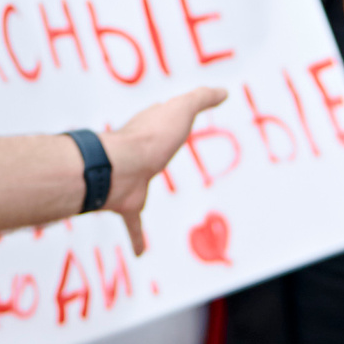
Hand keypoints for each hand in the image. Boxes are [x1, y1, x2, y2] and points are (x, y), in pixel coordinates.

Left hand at [99, 87, 228, 253]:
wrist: (120, 168)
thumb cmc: (151, 136)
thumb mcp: (182, 109)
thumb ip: (202, 98)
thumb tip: (223, 91)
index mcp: (151, 128)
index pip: (160, 117)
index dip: (167, 114)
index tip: (172, 115)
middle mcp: (139, 152)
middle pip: (146, 150)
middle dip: (150, 152)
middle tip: (156, 157)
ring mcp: (133, 178)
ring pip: (136, 185)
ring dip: (138, 191)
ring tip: (141, 201)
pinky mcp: (129, 203)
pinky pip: (134, 222)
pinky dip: (137, 236)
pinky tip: (140, 252)